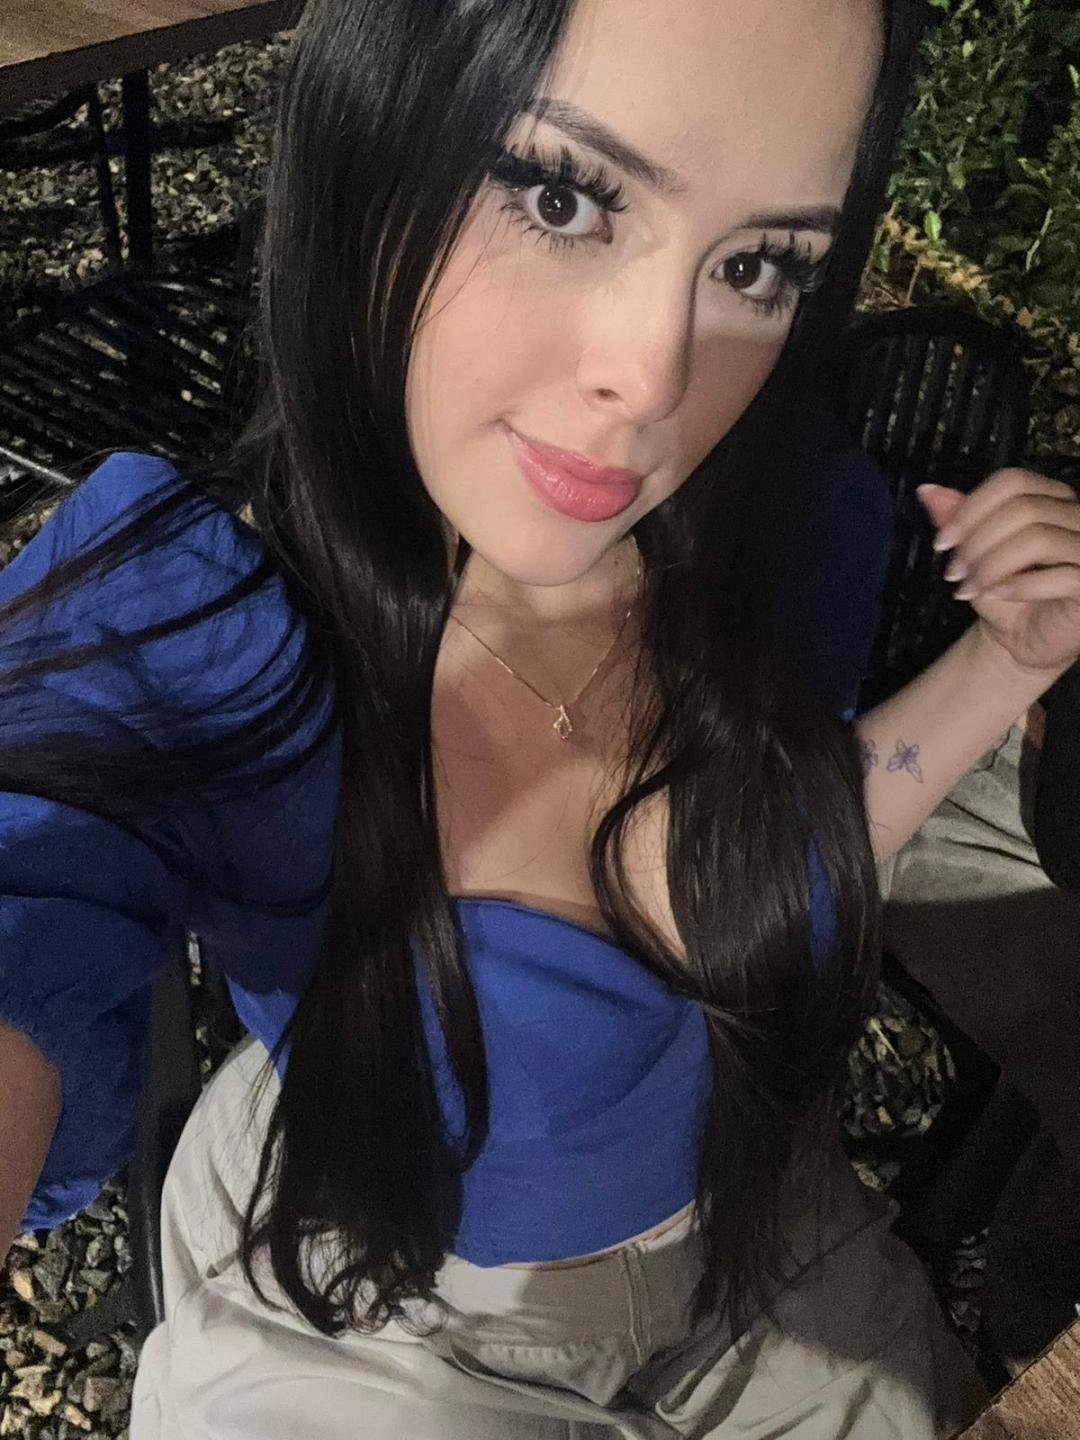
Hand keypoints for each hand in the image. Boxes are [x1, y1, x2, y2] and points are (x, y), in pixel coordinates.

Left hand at [918, 467, 1079, 678]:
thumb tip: (928, 491)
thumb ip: (956, 520)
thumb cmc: (1005, 593)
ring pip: (1038, 539)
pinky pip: (1060, 576)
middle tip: (955, 572)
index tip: (942, 542)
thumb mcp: (973, 554)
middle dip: (977, 543)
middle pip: (1023, 509)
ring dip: (993, 566)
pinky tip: (997, 595)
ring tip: (970, 587)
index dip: (971, 509)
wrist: (1023, 639)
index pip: (1013, 482)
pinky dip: (1019, 586)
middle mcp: (1078, 516)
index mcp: (1052, 498)